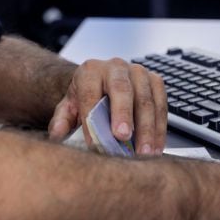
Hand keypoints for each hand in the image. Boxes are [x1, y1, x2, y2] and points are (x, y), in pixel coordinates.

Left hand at [47, 58, 167, 155]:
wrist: (102, 83)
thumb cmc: (86, 97)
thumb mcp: (69, 107)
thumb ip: (61, 120)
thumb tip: (57, 135)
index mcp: (90, 71)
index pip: (89, 94)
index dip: (91, 118)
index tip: (95, 144)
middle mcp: (116, 66)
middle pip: (122, 90)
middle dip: (123, 115)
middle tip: (123, 138)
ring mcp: (138, 72)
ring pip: (146, 99)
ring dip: (147, 128)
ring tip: (144, 153)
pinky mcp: (156, 81)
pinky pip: (161, 105)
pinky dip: (160, 129)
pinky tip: (156, 148)